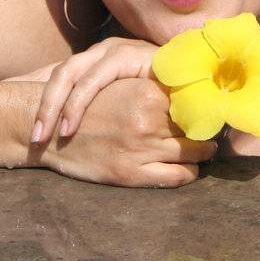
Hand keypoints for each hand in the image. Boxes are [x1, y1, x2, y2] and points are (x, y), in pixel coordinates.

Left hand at [25, 36, 160, 142]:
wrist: (200, 67)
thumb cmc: (163, 88)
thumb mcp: (125, 99)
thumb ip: (98, 103)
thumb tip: (55, 113)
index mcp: (96, 59)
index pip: (58, 76)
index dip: (40, 103)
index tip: (29, 134)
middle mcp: (103, 50)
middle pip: (60, 74)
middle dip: (43, 106)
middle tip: (35, 137)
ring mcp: (118, 50)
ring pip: (74, 74)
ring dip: (60, 106)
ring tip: (56, 134)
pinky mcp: (133, 56)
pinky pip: (99, 77)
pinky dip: (82, 100)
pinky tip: (75, 122)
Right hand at [39, 78, 218, 187]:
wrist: (46, 129)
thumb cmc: (85, 104)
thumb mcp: (121, 84)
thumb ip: (155, 88)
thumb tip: (193, 91)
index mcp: (147, 93)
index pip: (194, 100)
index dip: (205, 104)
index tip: (212, 108)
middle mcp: (148, 120)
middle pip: (198, 127)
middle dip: (207, 129)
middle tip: (213, 131)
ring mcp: (141, 149)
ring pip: (193, 153)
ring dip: (202, 152)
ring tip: (204, 150)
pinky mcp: (131, 174)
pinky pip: (177, 176)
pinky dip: (189, 172)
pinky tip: (187, 167)